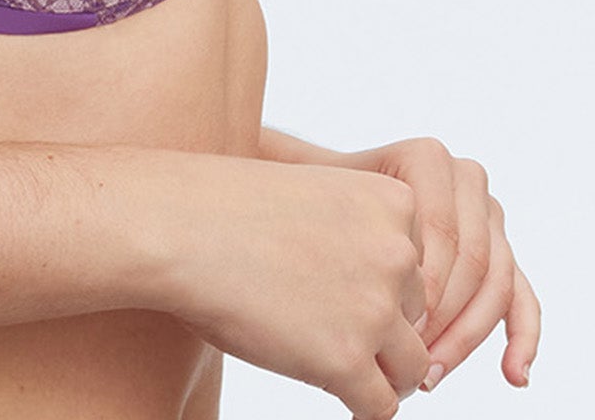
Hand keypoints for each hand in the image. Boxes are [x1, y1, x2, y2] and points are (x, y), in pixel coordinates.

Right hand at [159, 152, 429, 419]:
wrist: (177, 227)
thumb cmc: (228, 208)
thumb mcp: (315, 196)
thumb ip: (360, 236)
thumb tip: (384, 307)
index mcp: (392, 202)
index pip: (418, 264)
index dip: (381, 285)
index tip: (338, 288)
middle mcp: (395, 254)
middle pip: (417, 315)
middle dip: (381, 328)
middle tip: (329, 327)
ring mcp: (374, 309)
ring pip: (410, 366)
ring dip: (379, 371)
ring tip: (335, 366)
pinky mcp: (346, 360)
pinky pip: (381, 406)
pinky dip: (360, 405)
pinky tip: (330, 391)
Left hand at [339, 135, 540, 391]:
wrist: (330, 203)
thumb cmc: (320, 206)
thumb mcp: (326, 205)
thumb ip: (343, 225)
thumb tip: (354, 281)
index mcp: (428, 158)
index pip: (442, 233)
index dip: (423, 288)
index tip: (394, 328)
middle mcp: (466, 180)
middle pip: (473, 260)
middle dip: (444, 319)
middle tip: (411, 362)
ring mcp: (488, 216)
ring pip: (497, 284)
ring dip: (467, 337)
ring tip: (431, 375)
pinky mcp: (502, 253)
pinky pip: (522, 296)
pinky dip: (522, 337)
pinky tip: (514, 375)